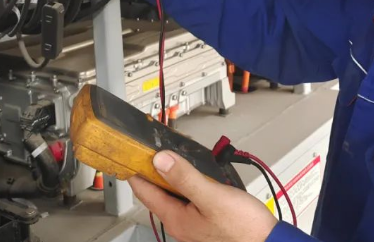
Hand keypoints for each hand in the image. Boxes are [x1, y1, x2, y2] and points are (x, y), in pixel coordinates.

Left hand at [129, 151, 277, 241]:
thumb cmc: (243, 227)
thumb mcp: (211, 196)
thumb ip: (184, 177)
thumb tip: (159, 160)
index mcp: (176, 218)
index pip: (145, 192)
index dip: (136, 170)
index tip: (130, 152)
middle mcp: (181, 223)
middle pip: (159, 192)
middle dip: (157, 168)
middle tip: (158, 146)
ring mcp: (193, 223)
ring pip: (175, 194)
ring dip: (174, 174)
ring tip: (177, 154)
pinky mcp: (206, 221)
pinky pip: (189, 198)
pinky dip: (189, 182)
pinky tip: (198, 173)